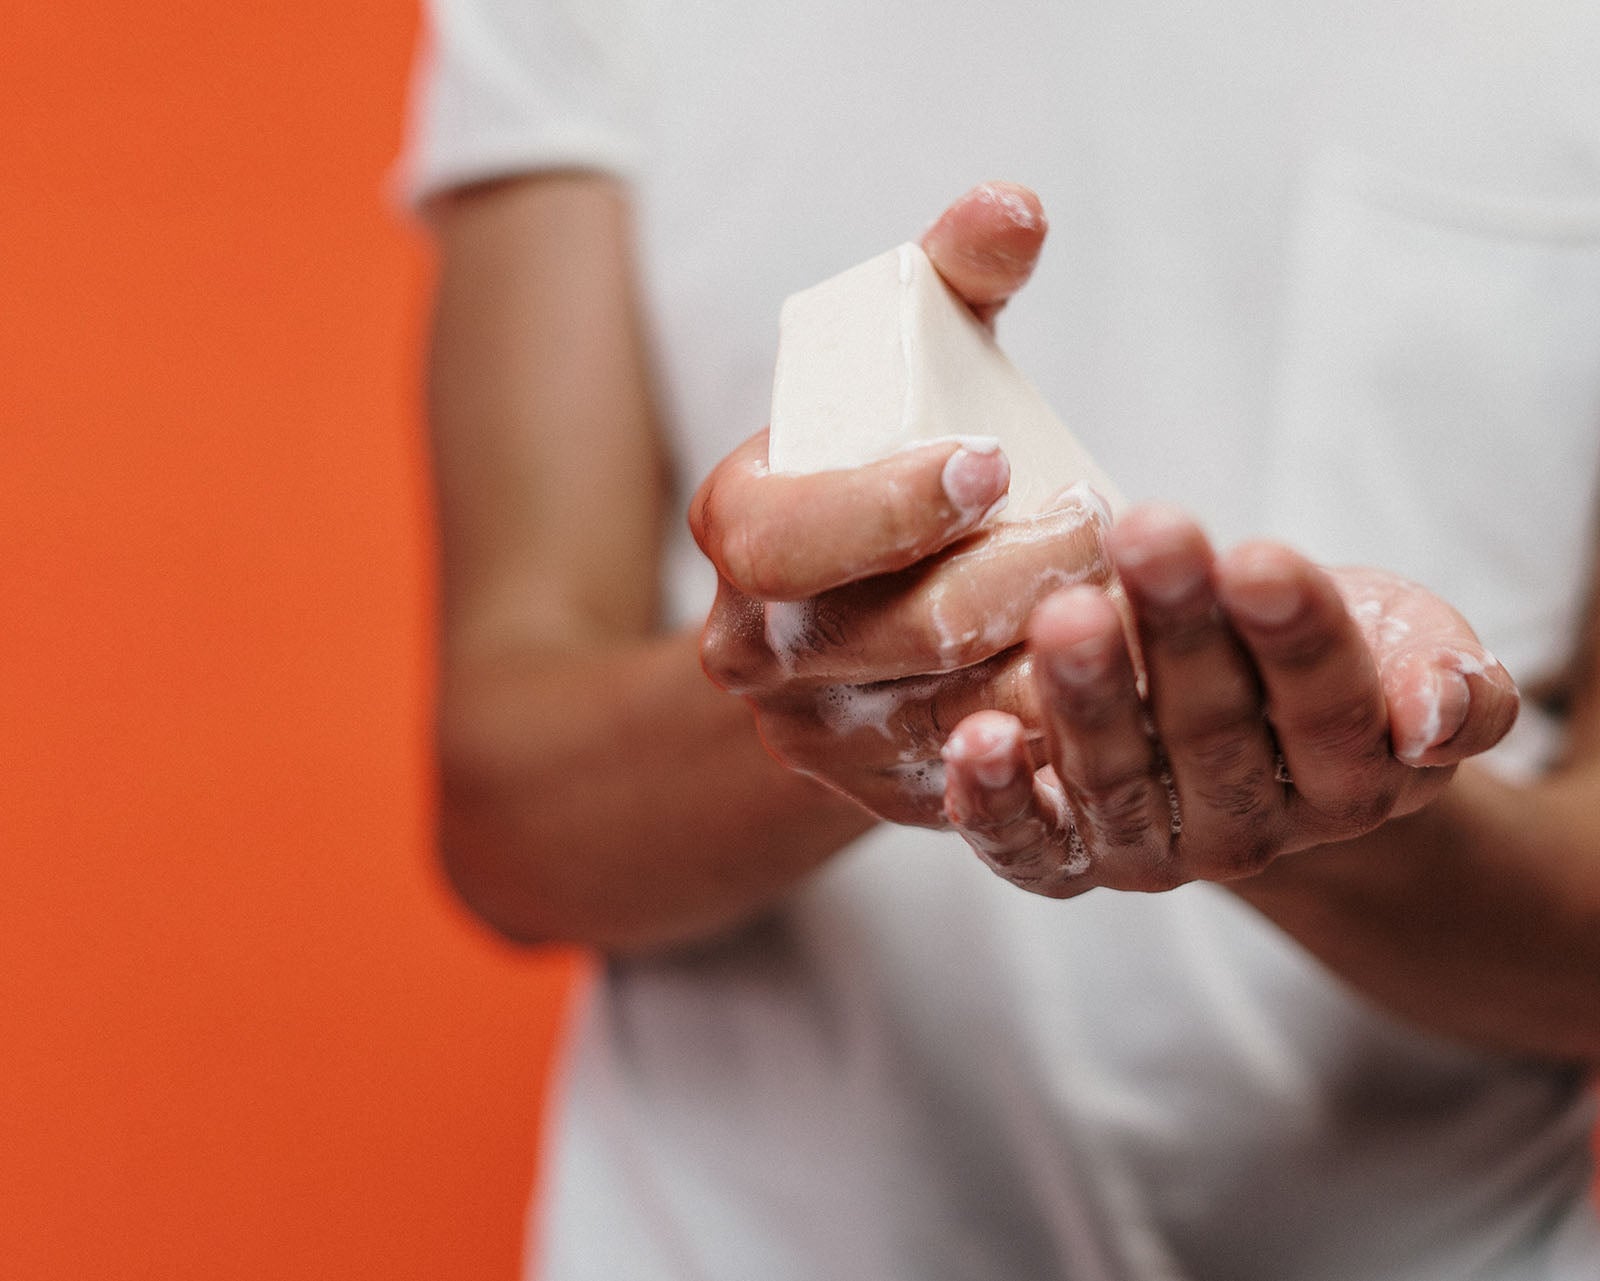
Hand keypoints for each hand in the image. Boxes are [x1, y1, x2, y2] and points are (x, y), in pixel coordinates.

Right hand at [690, 184, 1111, 825]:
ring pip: (953, 717)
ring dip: (1056, 659)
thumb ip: (952, 276)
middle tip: (1101, 525)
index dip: (884, 508)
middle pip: (894, 635)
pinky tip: (1124, 687)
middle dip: (1013, 578)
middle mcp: (757, 651)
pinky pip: (986, 784)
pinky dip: (1059, 736)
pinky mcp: (886, 797)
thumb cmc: (886, 464)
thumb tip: (1015, 209)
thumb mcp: (907, 363)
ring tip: (1135, 598)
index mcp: (738, 534)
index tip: (994, 461)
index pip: (784, 541)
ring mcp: (820, 736)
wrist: (845, 610)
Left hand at [940, 505, 1520, 894]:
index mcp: (1349, 779)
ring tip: (1065, 615)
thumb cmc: (1331, 656)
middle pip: (1213, 732)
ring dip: (1087, 700)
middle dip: (1179, 631)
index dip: (1296, 635)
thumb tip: (1434, 714)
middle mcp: (1250, 830)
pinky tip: (972, 741)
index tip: (1261, 558)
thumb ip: (1454, 682)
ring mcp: (1154, 850)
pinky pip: (1029, 848)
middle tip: (1149, 537)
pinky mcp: (1066, 859)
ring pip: (1118, 781)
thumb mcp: (1411, 647)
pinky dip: (996, 805)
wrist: (1249, 723)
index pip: (1327, 706)